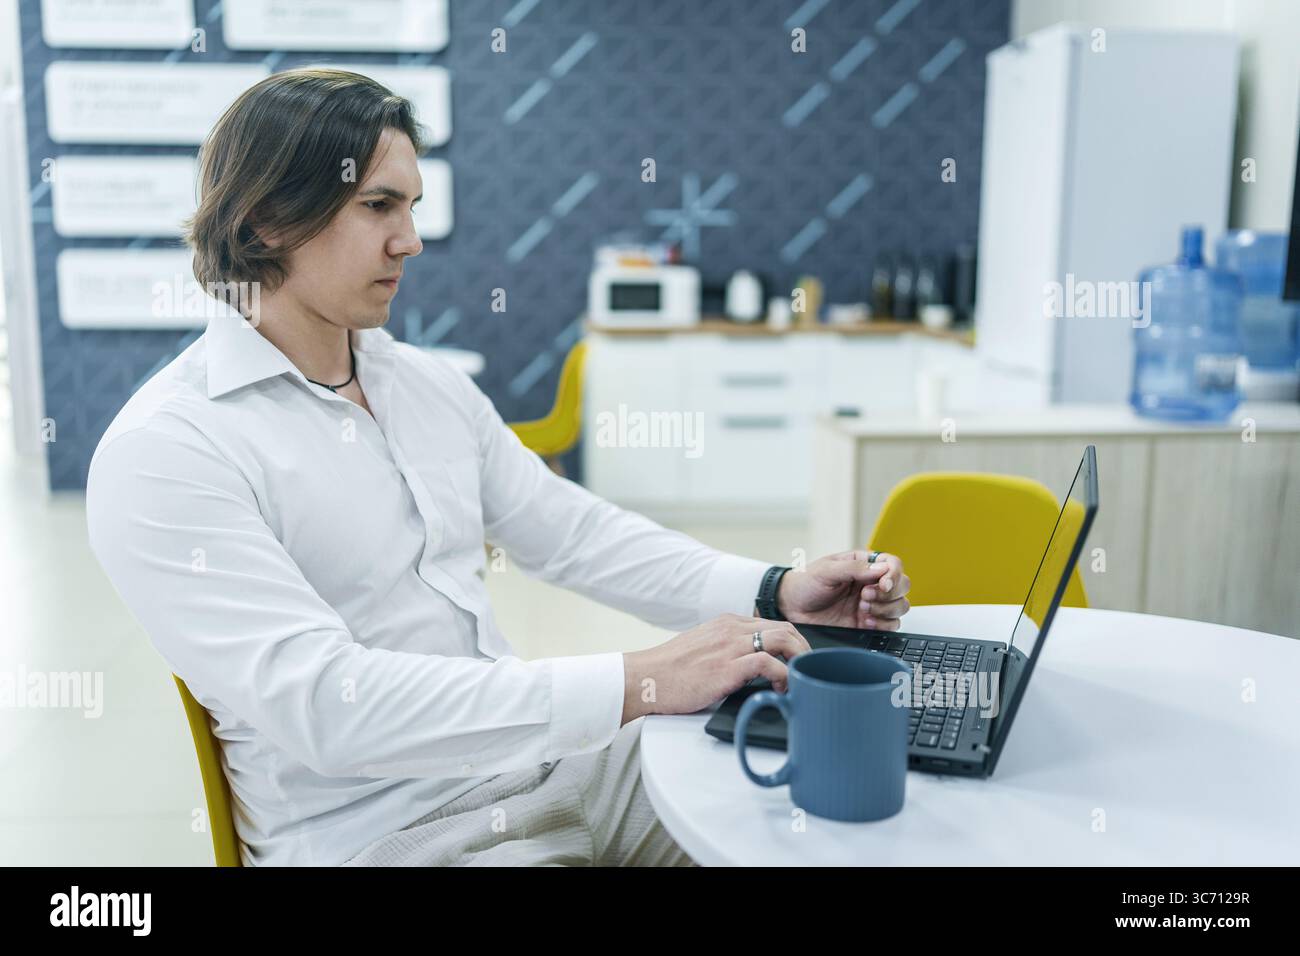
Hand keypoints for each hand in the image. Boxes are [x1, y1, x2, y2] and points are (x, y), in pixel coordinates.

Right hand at [620, 614, 812, 723]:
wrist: (645, 678)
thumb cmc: (669, 671)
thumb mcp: (702, 649)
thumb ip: (725, 649)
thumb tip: (749, 666)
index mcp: (726, 623)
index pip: (772, 624)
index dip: (793, 642)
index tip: (798, 660)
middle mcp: (731, 630)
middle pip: (785, 628)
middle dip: (804, 649)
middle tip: (807, 671)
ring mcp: (730, 647)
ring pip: (783, 640)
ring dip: (799, 660)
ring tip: (800, 680)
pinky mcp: (727, 667)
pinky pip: (769, 664)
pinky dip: (784, 676)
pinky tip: (781, 690)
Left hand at [775, 550, 910, 630]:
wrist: (790, 607)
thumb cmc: (805, 583)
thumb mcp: (826, 570)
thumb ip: (854, 568)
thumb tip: (882, 568)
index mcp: (863, 564)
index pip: (894, 564)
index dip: (894, 575)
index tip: (883, 584)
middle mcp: (871, 583)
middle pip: (903, 586)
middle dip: (889, 594)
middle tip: (865, 597)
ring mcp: (872, 604)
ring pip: (900, 606)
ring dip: (886, 610)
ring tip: (862, 609)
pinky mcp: (868, 623)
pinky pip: (891, 625)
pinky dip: (882, 625)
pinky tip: (865, 622)